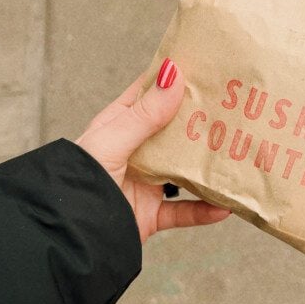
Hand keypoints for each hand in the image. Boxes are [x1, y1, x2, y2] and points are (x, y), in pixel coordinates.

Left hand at [76, 59, 229, 243]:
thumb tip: (174, 74)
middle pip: (173, 131)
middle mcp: (133, 152)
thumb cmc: (80, 179)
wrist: (68, 235)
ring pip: (184, 170)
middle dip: (201, 121)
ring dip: (207, 165)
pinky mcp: (150, 216)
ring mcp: (144, 184)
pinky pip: (184, 211)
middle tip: (235, 107)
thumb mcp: (112, 141)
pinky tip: (225, 206)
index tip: (207, 68)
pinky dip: (204, 210)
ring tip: (236, 153)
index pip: (149, 95)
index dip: (174, 81)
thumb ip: (145, 114)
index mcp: (117, 126)